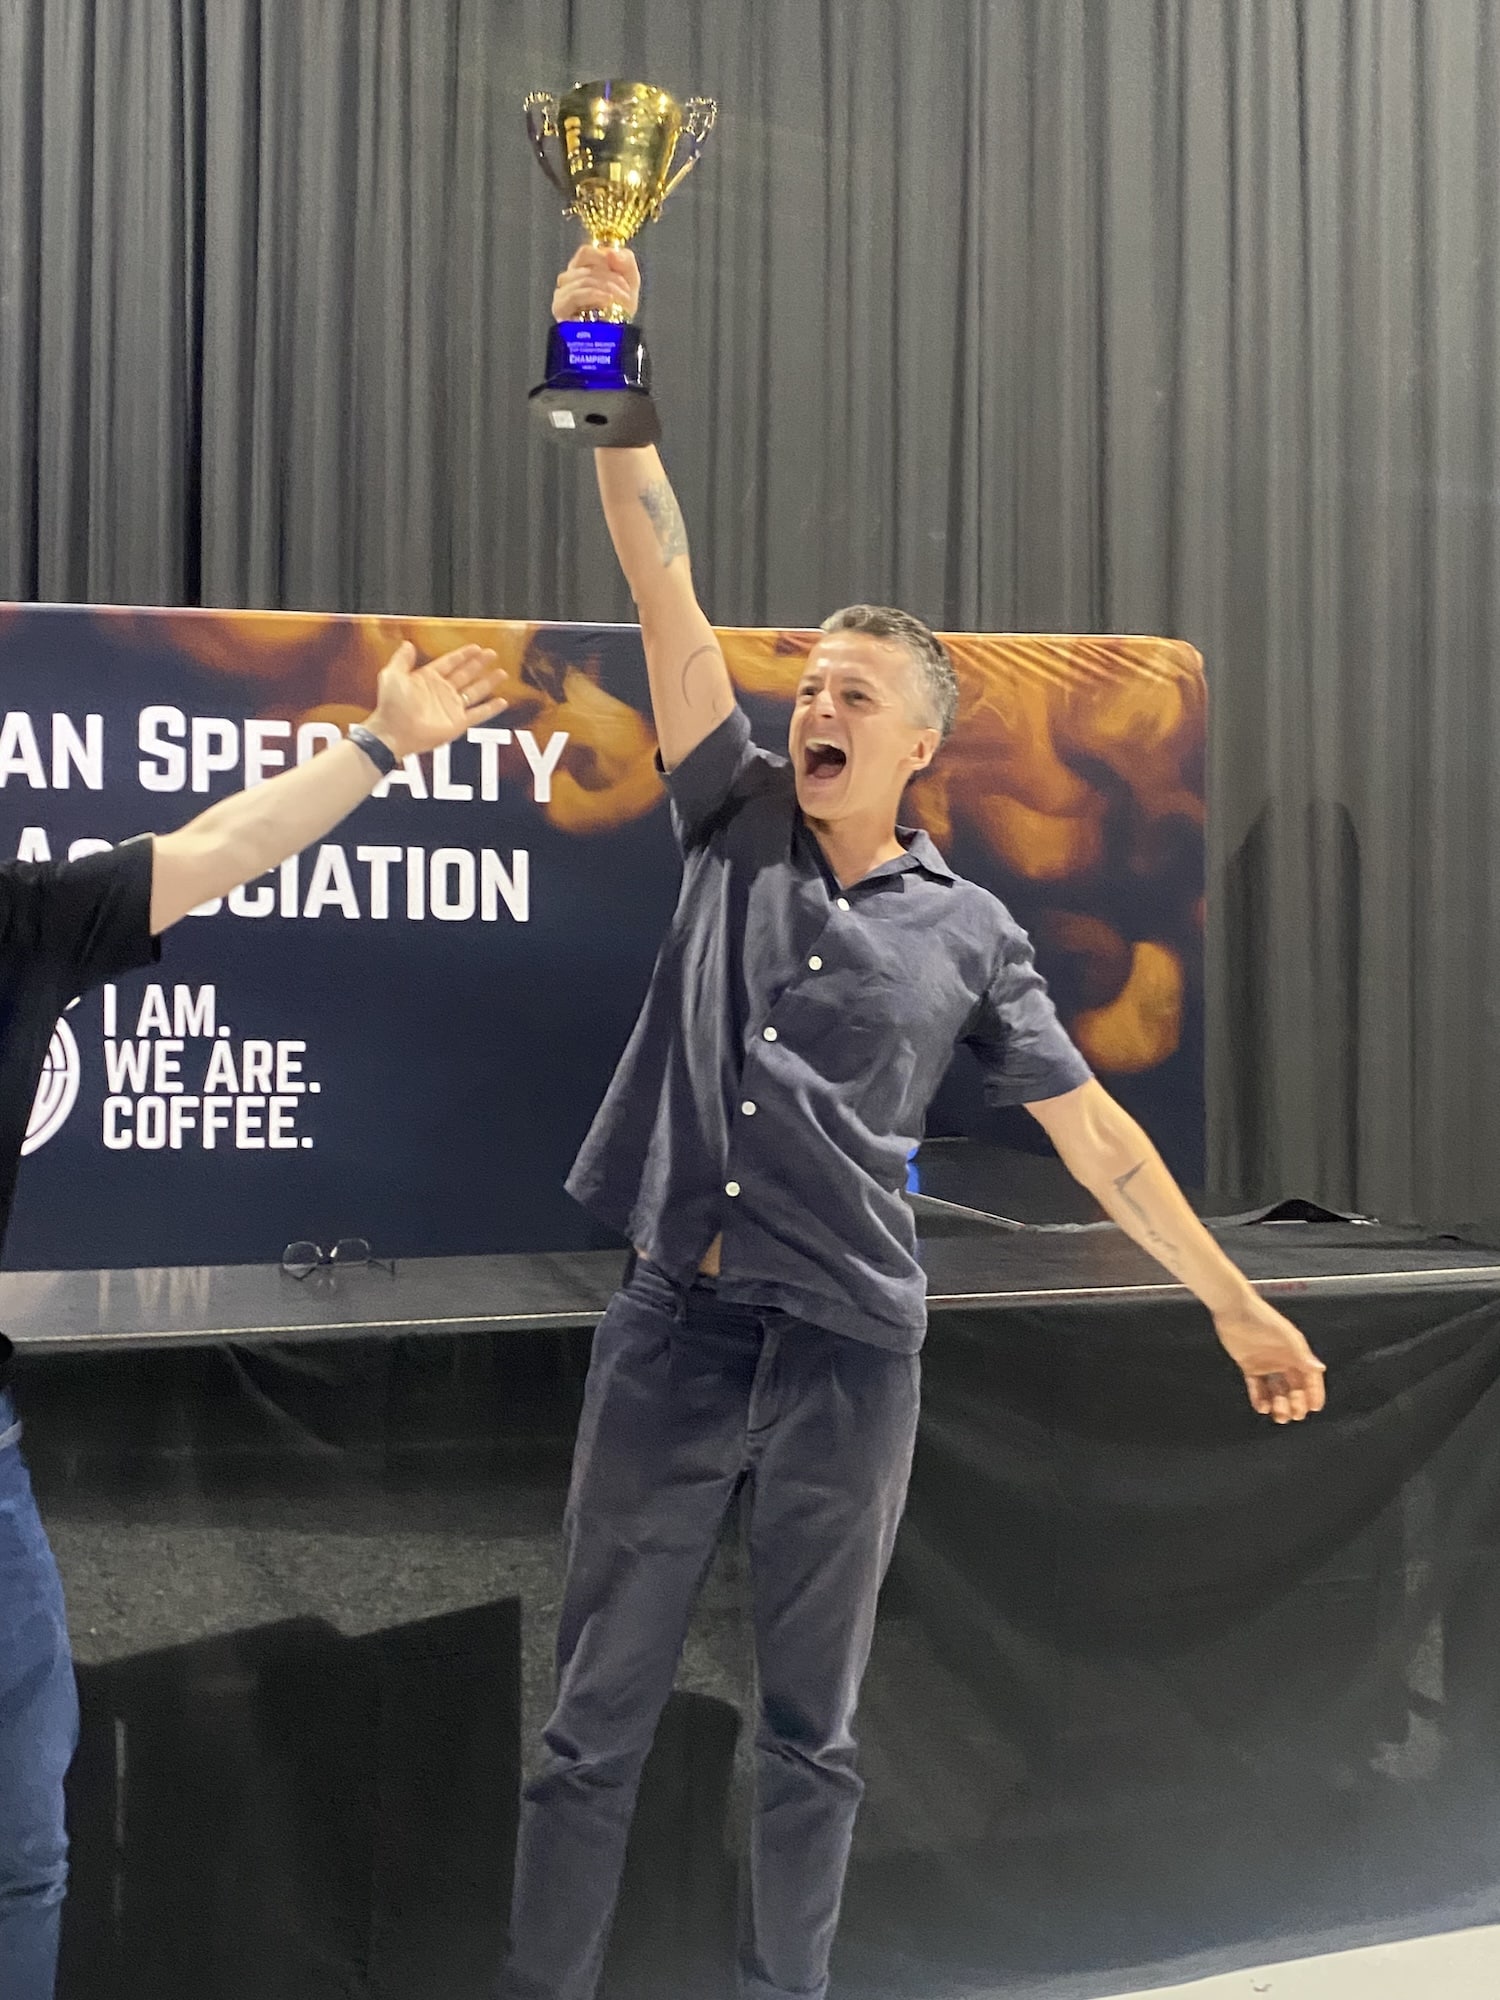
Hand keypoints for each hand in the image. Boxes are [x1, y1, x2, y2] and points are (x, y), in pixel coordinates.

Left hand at [365, 642, 506, 761]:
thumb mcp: (392, 675)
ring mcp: (451, 707)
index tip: (475, 647)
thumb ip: (402, 659)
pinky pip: (478, 714)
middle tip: (492, 654)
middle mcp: (442, 692)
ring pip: (475, 691)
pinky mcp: (458, 723)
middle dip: (479, 664)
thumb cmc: (391, 706)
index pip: (450, 662)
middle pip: (466, 674)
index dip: (463, 655)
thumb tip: (407, 644)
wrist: (394, 732)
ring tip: (501, 673)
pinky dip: (491, 709)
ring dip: (489, 682)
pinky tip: (501, 702)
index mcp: (428, 679)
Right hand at [552, 244, 640, 321]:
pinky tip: (607, 300)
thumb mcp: (630, 280)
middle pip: (586, 267)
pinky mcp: (560, 309)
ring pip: (583, 279)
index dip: (603, 256)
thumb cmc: (621, 308)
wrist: (619, 336)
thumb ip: (626, 261)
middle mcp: (568, 280)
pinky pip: (575, 294)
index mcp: (582, 269)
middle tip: (626, 291)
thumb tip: (611, 253)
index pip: (586, 252)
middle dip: (611, 278)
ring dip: (606, 288)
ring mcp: (562, 294)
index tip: (619, 268)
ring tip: (620, 300)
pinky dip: (594, 294)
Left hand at [1212, 1293, 1327, 1423]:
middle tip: (1295, 1415)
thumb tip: (1319, 1369)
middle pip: (1293, 1387)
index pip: (1309, 1377)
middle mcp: (1283, 1360)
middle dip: (1296, 1403)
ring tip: (1278, 1415)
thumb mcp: (1286, 1337)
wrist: (1233, 1310)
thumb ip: (1301, 1354)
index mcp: (1295, 1353)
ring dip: (1279, 1404)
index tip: (1315, 1407)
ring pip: (1276, 1390)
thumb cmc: (1262, 1318)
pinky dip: (1259, 1398)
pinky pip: (1256, 1387)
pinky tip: (1262, 1407)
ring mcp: (1266, 1364)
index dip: (1314, 1392)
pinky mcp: (1249, 1366)